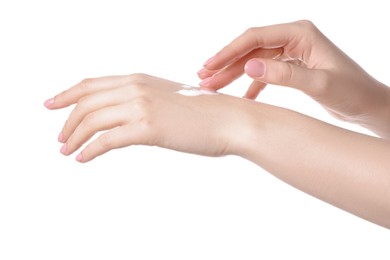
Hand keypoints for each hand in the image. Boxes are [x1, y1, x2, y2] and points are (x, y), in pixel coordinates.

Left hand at [44, 74, 257, 161]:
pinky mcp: (148, 128)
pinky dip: (90, 150)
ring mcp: (141, 107)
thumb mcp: (169, 98)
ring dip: (74, 137)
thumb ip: (146, 101)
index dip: (67, 94)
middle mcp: (135, 88)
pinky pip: (107, 140)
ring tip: (67, 151)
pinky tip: (83, 159)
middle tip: (60, 139)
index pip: (92, 84)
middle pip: (87, 103)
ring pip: (92, 121)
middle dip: (68, 122)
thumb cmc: (203, 113)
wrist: (229, 120)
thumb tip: (129, 114)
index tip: (52, 104)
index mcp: (139, 79)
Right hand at [198, 20, 389, 137]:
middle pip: (250, 48)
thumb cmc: (352, 93)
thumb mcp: (319, 84)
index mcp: (300, 33)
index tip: (209, 65)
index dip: (229, 51)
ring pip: (254, 61)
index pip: (255, 37)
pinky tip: (240, 98)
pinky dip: (251, 86)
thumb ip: (285, 74)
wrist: (368, 105)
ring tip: (213, 86)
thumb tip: (249, 66)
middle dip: (226, 64)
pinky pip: (264, 74)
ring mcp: (291, 52)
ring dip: (233, 74)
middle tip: (203, 78)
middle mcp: (293, 38)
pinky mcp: (291, 67)